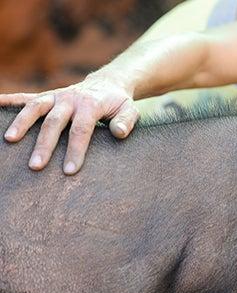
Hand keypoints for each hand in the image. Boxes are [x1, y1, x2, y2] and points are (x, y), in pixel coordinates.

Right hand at [2, 75, 138, 174]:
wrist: (108, 84)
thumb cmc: (118, 103)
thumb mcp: (130, 110)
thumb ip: (126, 121)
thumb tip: (118, 133)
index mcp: (90, 104)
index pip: (81, 129)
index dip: (75, 149)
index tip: (69, 170)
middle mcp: (70, 99)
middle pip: (54, 122)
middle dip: (44, 145)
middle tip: (36, 166)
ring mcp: (55, 97)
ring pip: (35, 108)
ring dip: (21, 123)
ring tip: (10, 140)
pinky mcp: (46, 97)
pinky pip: (25, 98)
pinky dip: (8, 101)